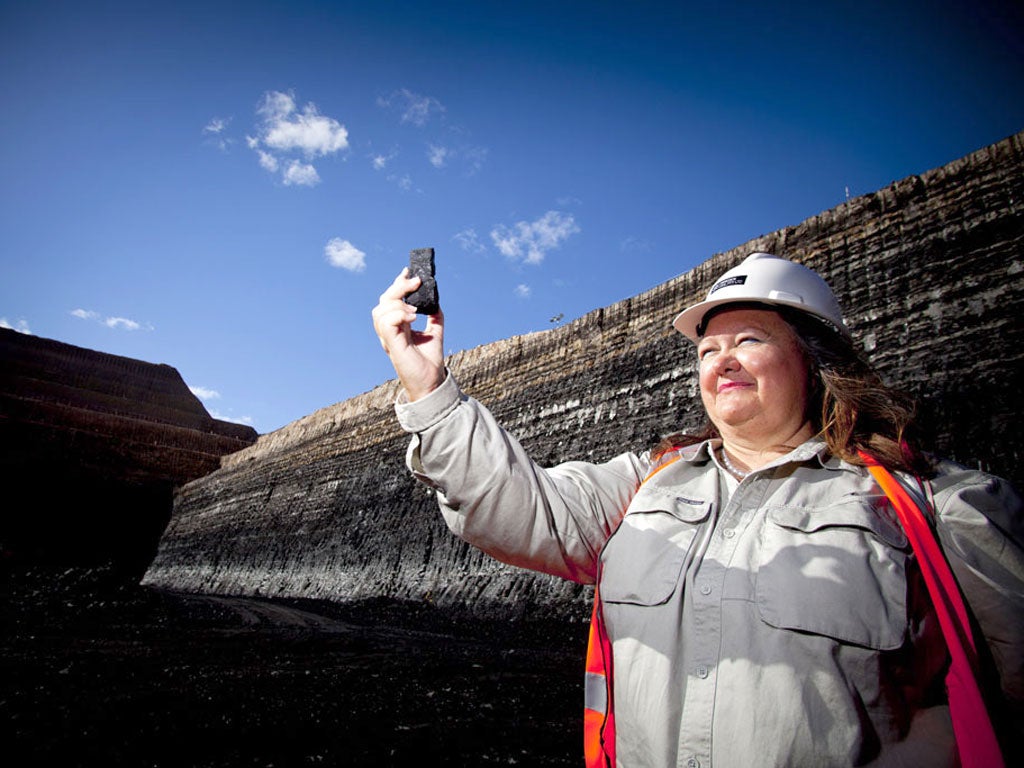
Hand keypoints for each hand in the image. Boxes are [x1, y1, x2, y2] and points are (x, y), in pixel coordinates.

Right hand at [371, 269, 445, 400]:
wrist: (431, 381)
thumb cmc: (429, 361)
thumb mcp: (434, 332)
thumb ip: (434, 315)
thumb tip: (436, 300)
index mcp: (397, 325)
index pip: (390, 299)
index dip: (397, 283)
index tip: (409, 271)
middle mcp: (389, 330)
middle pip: (384, 300)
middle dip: (399, 287)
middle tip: (416, 282)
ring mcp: (388, 337)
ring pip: (380, 309)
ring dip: (398, 302)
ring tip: (415, 311)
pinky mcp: (391, 344)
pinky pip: (386, 321)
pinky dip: (399, 314)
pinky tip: (413, 318)